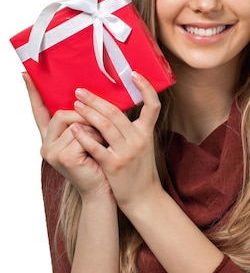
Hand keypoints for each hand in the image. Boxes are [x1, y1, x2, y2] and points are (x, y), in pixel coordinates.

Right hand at [22, 72, 110, 197]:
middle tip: (99, 129)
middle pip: (61, 113)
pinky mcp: (64, 158)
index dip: (33, 93)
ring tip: (102, 142)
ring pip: (74, 123)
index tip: (26, 74)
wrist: (102, 190)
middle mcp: (46, 145)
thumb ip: (81, 121)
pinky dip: (95, 139)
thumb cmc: (98, 163)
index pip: (39, 111)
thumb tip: (85, 96)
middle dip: (84, 116)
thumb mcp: (87, 138)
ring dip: (94, 129)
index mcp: (50, 138)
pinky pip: (82, 135)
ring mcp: (52, 153)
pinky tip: (100, 150)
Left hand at [70, 72, 161, 212]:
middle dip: (96, 99)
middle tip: (80, 90)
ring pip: (105, 126)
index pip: (153, 106)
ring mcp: (127, 153)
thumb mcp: (143, 146)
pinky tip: (74, 128)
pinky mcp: (114, 166)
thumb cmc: (139, 171)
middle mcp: (139, 140)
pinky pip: (96, 147)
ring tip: (75, 104)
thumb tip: (114, 109)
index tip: (134, 74)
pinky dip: (84, 136)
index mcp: (146, 133)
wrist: (144, 198)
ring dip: (88, 112)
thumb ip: (132, 129)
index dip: (146, 88)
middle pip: (116, 112)